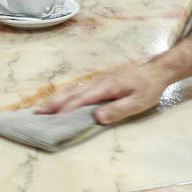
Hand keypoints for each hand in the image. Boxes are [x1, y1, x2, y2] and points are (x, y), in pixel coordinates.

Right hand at [37, 63, 171, 124]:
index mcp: (105, 87)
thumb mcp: (138, 103)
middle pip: (71, 93)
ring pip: (72, 91)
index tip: (52, 119)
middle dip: (53, 103)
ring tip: (40, 109)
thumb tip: (97, 117)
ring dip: (55, 100)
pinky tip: (59, 103)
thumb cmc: (148, 88)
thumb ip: (118, 110)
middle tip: (35, 113)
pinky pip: (77, 90)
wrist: (156, 72)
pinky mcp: (99, 84)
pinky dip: (64, 97)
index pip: (81, 100)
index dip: (66, 110)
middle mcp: (97, 82)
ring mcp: (97, 82)